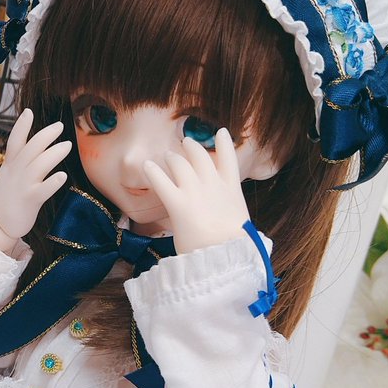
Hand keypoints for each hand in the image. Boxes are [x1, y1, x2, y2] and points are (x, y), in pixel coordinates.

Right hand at [0, 108, 70, 250]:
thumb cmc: (6, 201)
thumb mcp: (6, 177)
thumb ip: (17, 163)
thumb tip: (27, 150)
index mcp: (10, 166)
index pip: (15, 141)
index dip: (21, 126)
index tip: (29, 111)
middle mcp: (16, 173)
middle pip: (31, 149)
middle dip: (46, 135)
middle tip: (60, 126)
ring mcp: (22, 186)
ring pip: (39, 165)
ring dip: (54, 154)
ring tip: (67, 145)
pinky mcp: (29, 201)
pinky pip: (43, 190)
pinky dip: (52, 182)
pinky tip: (63, 176)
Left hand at [142, 128, 249, 254]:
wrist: (227, 256)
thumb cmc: (234, 247)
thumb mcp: (240, 222)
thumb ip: (230, 212)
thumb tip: (226, 219)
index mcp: (231, 190)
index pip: (229, 160)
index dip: (224, 143)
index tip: (220, 131)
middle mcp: (213, 185)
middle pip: (200, 156)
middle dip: (192, 147)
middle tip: (185, 143)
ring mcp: (194, 192)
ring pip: (180, 164)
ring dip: (172, 158)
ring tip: (166, 156)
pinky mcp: (177, 204)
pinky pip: (161, 182)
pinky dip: (153, 172)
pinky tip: (147, 166)